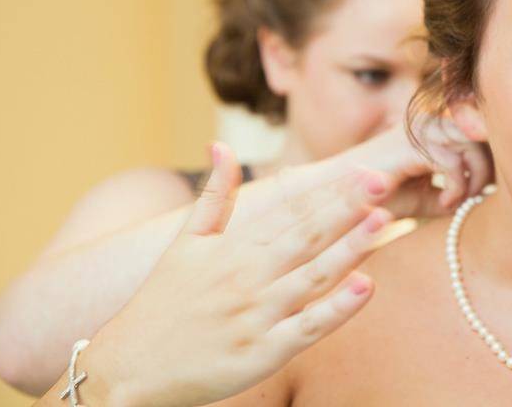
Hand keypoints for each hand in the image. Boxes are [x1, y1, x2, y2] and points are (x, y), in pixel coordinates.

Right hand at [74, 143, 394, 406]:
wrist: (128, 368)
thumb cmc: (162, 302)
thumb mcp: (184, 241)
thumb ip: (212, 194)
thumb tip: (221, 144)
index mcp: (233, 248)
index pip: (290, 212)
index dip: (330, 191)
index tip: (364, 172)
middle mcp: (247, 277)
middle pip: (305, 236)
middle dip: (346, 206)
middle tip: (382, 180)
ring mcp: (256, 315)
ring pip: (312, 276)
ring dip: (350, 248)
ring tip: (383, 221)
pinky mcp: (262, 353)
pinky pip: (307, 328)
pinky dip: (336, 309)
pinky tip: (366, 288)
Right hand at [327, 117, 492, 218]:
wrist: (345, 200)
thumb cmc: (384, 197)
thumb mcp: (429, 194)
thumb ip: (457, 189)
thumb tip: (490, 194)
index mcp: (434, 125)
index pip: (480, 127)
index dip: (493, 156)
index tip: (487, 188)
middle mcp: (428, 120)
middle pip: (482, 131)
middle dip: (487, 168)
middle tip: (477, 196)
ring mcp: (418, 129)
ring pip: (471, 144)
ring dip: (473, 179)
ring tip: (456, 202)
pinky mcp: (410, 146)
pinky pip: (451, 162)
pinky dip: (455, 187)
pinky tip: (444, 204)